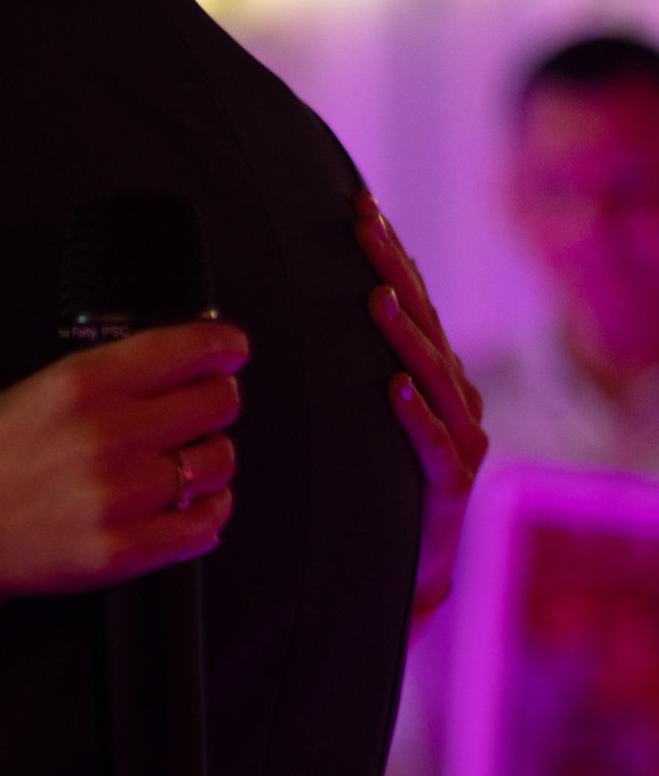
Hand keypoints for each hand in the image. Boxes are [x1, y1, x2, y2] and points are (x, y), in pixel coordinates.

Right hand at [0, 318, 246, 606]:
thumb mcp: (32, 390)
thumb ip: (103, 375)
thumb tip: (174, 361)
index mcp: (82, 384)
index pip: (189, 350)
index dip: (224, 348)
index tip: (233, 351)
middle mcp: (108, 434)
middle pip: (219, 402)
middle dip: (216, 402)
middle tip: (203, 412)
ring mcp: (121, 494)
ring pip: (218, 461)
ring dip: (209, 461)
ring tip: (182, 466)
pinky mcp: (126, 549)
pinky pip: (205, 522)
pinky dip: (208, 512)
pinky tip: (189, 505)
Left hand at [357, 193, 486, 614]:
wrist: (411, 568)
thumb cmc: (383, 485)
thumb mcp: (371, 416)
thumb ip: (360, 363)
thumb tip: (315, 303)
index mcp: (438, 377)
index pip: (414, 302)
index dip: (392, 255)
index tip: (362, 207)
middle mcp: (456, 399)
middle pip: (425, 324)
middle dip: (394, 271)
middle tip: (366, 225)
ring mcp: (460, 441)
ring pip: (432, 378)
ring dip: (405, 336)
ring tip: (378, 299)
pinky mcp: (450, 485)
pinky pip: (432, 446)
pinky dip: (414, 416)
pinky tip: (394, 390)